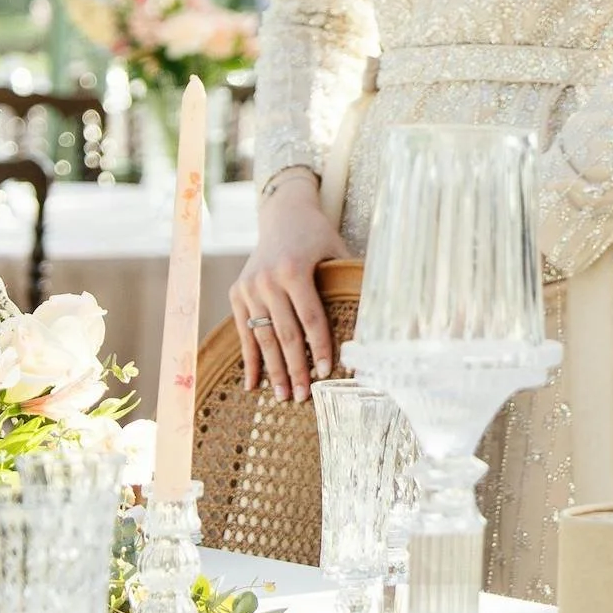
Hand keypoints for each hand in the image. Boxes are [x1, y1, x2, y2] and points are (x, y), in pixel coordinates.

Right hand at [231, 178, 344, 399]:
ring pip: (263, 337)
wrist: (283, 215)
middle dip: (296, 368)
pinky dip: (249, 359)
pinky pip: (243, 332)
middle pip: (285, 333)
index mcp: (294, 269)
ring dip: (273, 370)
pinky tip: (252, 384)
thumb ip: (350, 282)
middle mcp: (267, 279)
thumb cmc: (318, 236)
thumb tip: (375, 319)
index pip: (311, 318)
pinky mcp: (237, 293)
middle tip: (303, 397)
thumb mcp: (337, 252)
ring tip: (283, 396)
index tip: (326, 373)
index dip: (319, 347)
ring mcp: (249, 287)